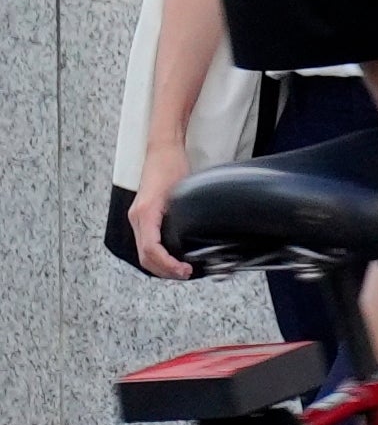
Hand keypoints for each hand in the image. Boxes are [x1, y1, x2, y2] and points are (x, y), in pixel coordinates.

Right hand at [129, 139, 192, 279]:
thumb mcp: (182, 193)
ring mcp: (137, 218)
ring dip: (159, 265)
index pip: (151, 249)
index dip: (167, 265)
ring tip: (179, 270)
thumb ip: (184, 216)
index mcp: (145, 213)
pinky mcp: (142, 216)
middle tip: (185, 274)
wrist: (162, 151)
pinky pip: (144, 242)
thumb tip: (193, 238)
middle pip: (144, 256)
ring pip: (143, 252)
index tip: (183, 270)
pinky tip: (170, 257)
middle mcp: (137, 218)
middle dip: (164, 270)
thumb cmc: (171, 166)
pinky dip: (156, 254)